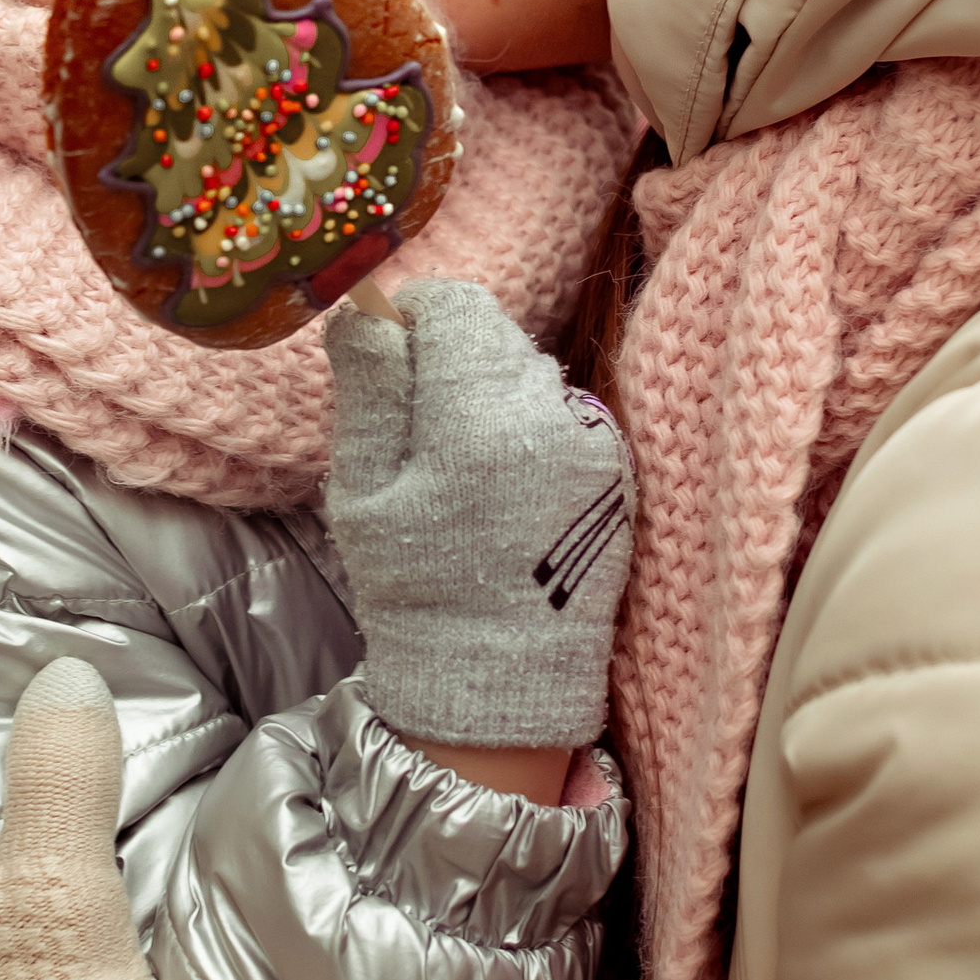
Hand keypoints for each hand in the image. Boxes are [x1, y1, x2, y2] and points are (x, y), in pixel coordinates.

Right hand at [324, 280, 635, 754]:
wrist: (499, 673)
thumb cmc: (415, 585)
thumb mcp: (366, 490)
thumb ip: (369, 391)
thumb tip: (366, 310)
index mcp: (478, 415)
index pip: (455, 306)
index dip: (414, 320)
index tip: (392, 364)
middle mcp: (547, 415)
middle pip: (495, 334)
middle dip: (452, 359)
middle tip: (422, 431)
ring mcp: (590, 441)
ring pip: (531, 371)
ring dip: (493, 392)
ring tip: (466, 467)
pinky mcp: (614, 468)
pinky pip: (563, 413)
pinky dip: (530, 428)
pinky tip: (507, 488)